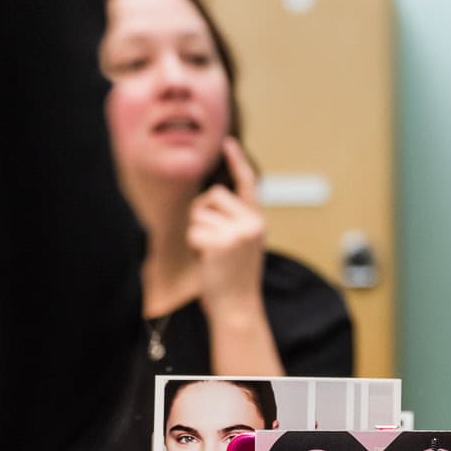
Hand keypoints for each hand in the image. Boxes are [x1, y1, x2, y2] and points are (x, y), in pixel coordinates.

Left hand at [190, 136, 267, 319]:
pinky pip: (193, 232)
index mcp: (257, 221)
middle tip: (211, 242)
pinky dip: (194, 247)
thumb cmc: (234, 278)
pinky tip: (207, 262)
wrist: (238, 308)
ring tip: (211, 255)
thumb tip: (209, 198)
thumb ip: (233, 221)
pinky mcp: (222, 242)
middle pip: (213, 195)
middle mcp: (252, 223)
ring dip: (197, 233)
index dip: (236, 162)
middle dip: (202, 214)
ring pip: (199, 214)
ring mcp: (238, 232)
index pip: (247, 185)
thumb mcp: (242, 244)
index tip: (227, 142)